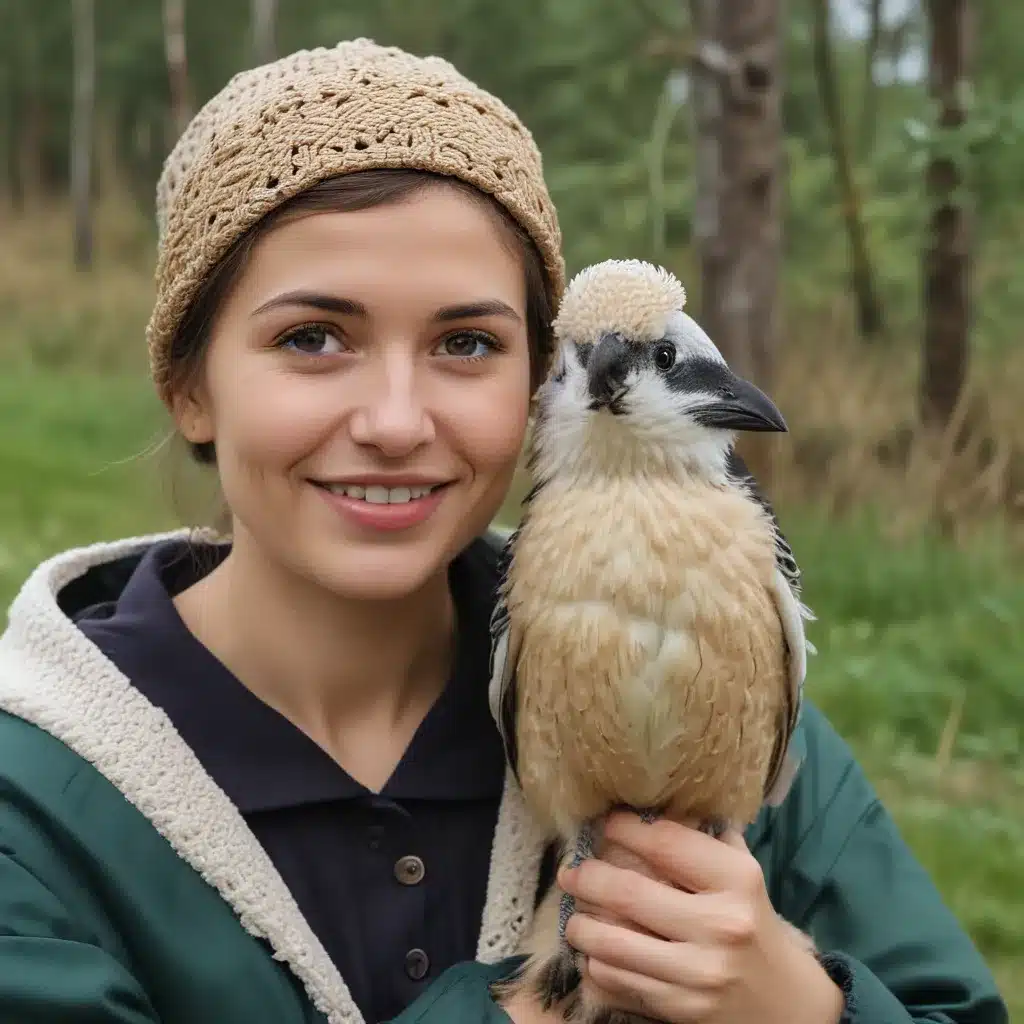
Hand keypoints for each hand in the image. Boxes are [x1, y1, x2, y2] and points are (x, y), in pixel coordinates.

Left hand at [558, 811, 843, 1023]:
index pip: (665, 844)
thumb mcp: (741, 876)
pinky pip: (616, 981)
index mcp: (737, 881)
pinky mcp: (681, 1010)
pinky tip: (594, 952)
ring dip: (581, 925)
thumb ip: (701, 840)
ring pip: (612, 943)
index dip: (625, 829)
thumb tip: (648, 805)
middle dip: (587, 877)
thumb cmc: (753, 924)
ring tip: (575, 914)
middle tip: (571, 871)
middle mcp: (720, 925)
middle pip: (629, 893)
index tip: (605, 824)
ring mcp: (699, 973)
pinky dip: (595, 964)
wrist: (787, 1006)